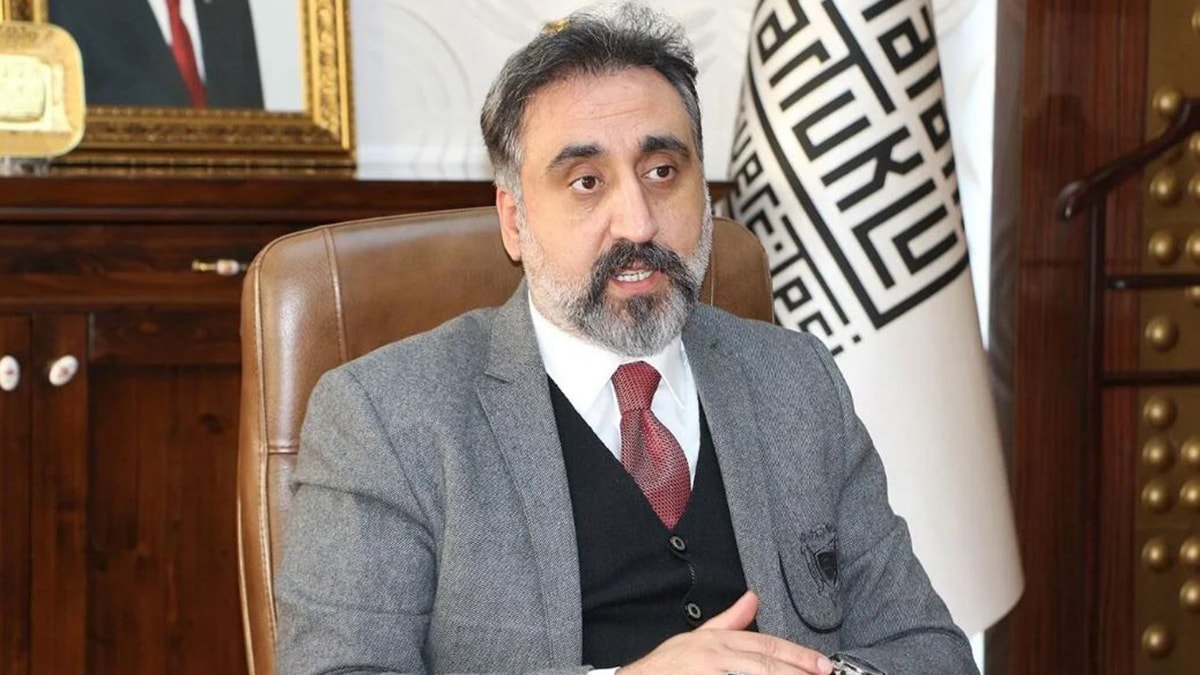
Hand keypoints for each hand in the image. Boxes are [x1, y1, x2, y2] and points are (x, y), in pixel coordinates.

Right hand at [617, 591, 833, 674]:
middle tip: (823, 674)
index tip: (821, 664)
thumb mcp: (696, 637)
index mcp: (719, 642)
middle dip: (799, 670)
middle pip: (767, 664)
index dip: (797, 655)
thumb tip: (752, 599)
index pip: (767, 646)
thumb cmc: (665, 667)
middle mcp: (719, 658)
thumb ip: (730, 621)